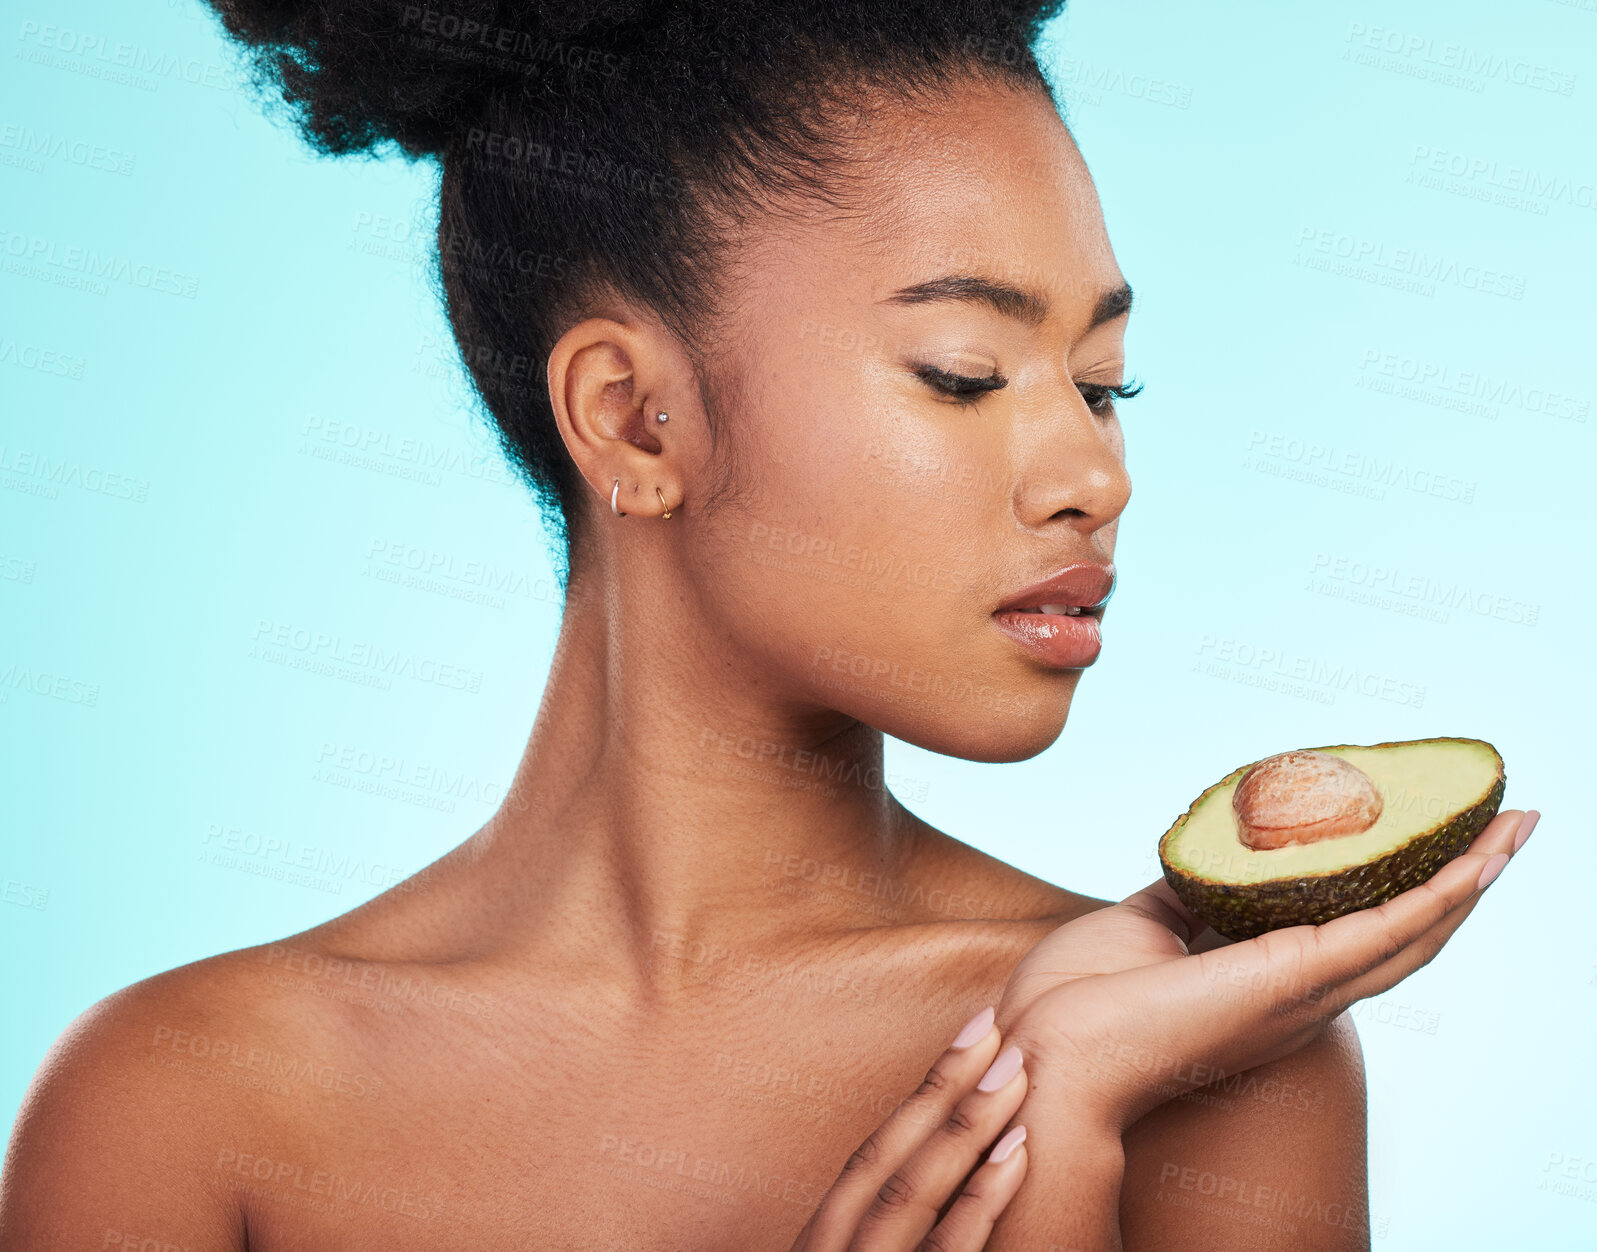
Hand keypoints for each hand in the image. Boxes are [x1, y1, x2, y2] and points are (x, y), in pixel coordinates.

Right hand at [790, 1006, 1031, 1250]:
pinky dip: (978, 1200)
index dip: (919, 1097)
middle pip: (888, 1156)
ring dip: (965, 1125)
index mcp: (822, 1241)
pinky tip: (1015, 1154)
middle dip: (942, 1088)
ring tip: (1013, 1072)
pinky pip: (943, 1251)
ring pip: (911, 1191)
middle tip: (991, 1029)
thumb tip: (929, 1191)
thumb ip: (879, 1239)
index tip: (966, 1044)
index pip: (872, 1157)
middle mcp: (834, 1248)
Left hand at [996, 808, 1537, 1135]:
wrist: (1047, 1053)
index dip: (1402, 893)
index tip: (1434, 843)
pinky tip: (1475, 861)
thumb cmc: (1078, 1002)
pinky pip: (1386, 932)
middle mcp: (1300, 996)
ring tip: (1513, 830)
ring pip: (1413, 933)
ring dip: (1470, 881)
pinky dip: (1438, 895)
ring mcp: (1302, 991)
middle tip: (1506, 827)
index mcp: (1265, 985)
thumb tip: (1204, 853)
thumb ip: (1185, 894)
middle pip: (1405, 935)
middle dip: (1461, 883)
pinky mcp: (1294, 980)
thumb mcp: (1141, 927)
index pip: (1354, 934)